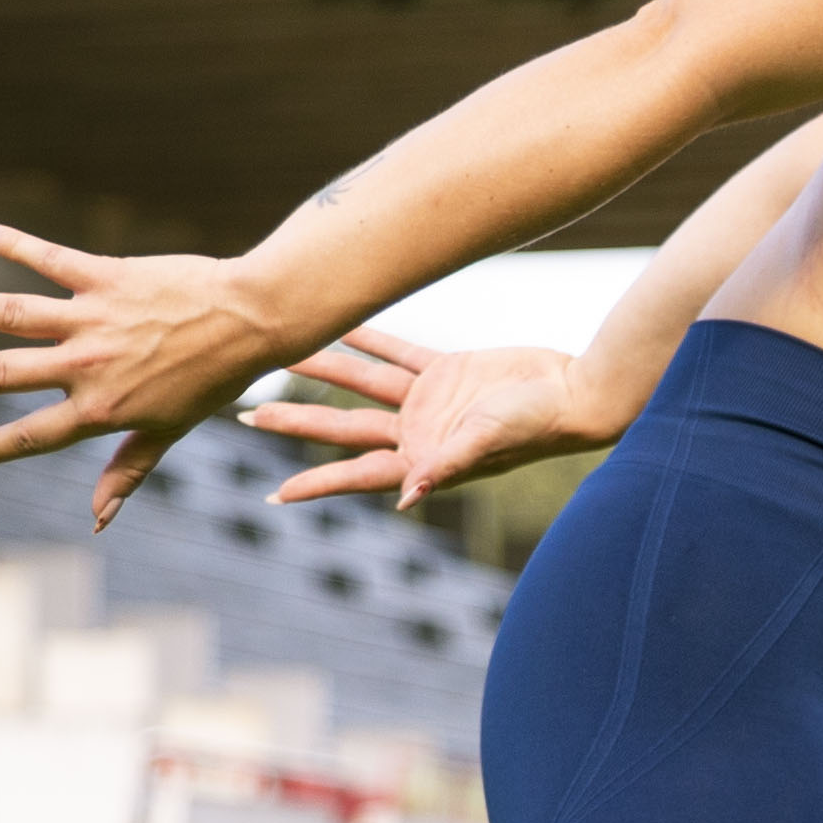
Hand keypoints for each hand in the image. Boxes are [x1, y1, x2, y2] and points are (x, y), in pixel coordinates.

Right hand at [0, 222, 301, 527]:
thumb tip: (97, 522)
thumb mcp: (168, 432)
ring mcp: (93, 318)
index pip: (33, 434)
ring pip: (10, 313)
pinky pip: (49, 258)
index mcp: (101, 409)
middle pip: (1, 373)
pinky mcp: (105, 276)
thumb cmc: (212, 379)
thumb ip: (125, 472)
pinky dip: (10, 242)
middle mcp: (88, 365)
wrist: (255, 319)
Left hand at [240, 332, 625, 509]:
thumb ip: (446, 467)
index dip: (317, 484)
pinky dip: (369, 336)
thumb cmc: (539, 427)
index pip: (359, 473)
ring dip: (324, 369)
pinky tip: (340, 323)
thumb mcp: (489, 443)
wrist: (575, 391)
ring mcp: (430, 402)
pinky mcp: (447, 372)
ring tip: (283, 354)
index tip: (274, 496)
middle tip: (246, 415)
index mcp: (424, 460)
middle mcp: (419, 434)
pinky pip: (398, 350)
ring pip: (363, 384)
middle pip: (344, 428)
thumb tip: (405, 498)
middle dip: (296, 422)